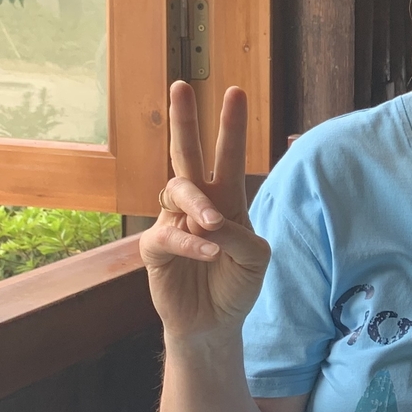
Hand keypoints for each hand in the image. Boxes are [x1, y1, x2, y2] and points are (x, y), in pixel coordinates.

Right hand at [138, 82, 271, 340]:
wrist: (215, 324)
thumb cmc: (236, 285)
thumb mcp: (256, 259)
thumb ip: (239, 234)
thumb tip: (208, 221)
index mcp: (226, 200)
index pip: (229, 157)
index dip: (231, 126)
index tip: (234, 91)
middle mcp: (197, 205)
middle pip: (187, 154)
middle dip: (185, 121)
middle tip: (181, 87)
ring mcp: (174, 223)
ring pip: (179, 191)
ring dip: (198, 203)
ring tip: (213, 221)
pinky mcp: (155, 248)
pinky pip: (169, 235)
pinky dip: (191, 243)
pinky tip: (209, 250)